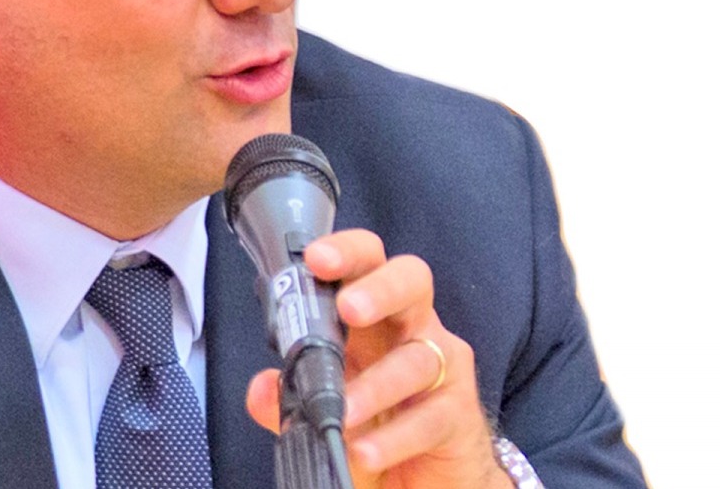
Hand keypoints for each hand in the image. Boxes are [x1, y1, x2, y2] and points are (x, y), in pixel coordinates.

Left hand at [245, 229, 512, 487]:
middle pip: (411, 282)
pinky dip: (394, 438)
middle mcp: (412, 330)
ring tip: (341, 412)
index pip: (365, 265)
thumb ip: (289, 398)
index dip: (345, 253)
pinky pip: (431, 419)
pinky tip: (365, 451)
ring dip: (376, 386)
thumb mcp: (322, 411)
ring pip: (417, 359)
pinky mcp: (458, 415)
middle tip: (349, 308)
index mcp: (373, 318)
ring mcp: (442, 369)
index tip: (315, 258)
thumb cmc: (374, 427)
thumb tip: (261, 387)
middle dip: (379, 289)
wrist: (426, 478)